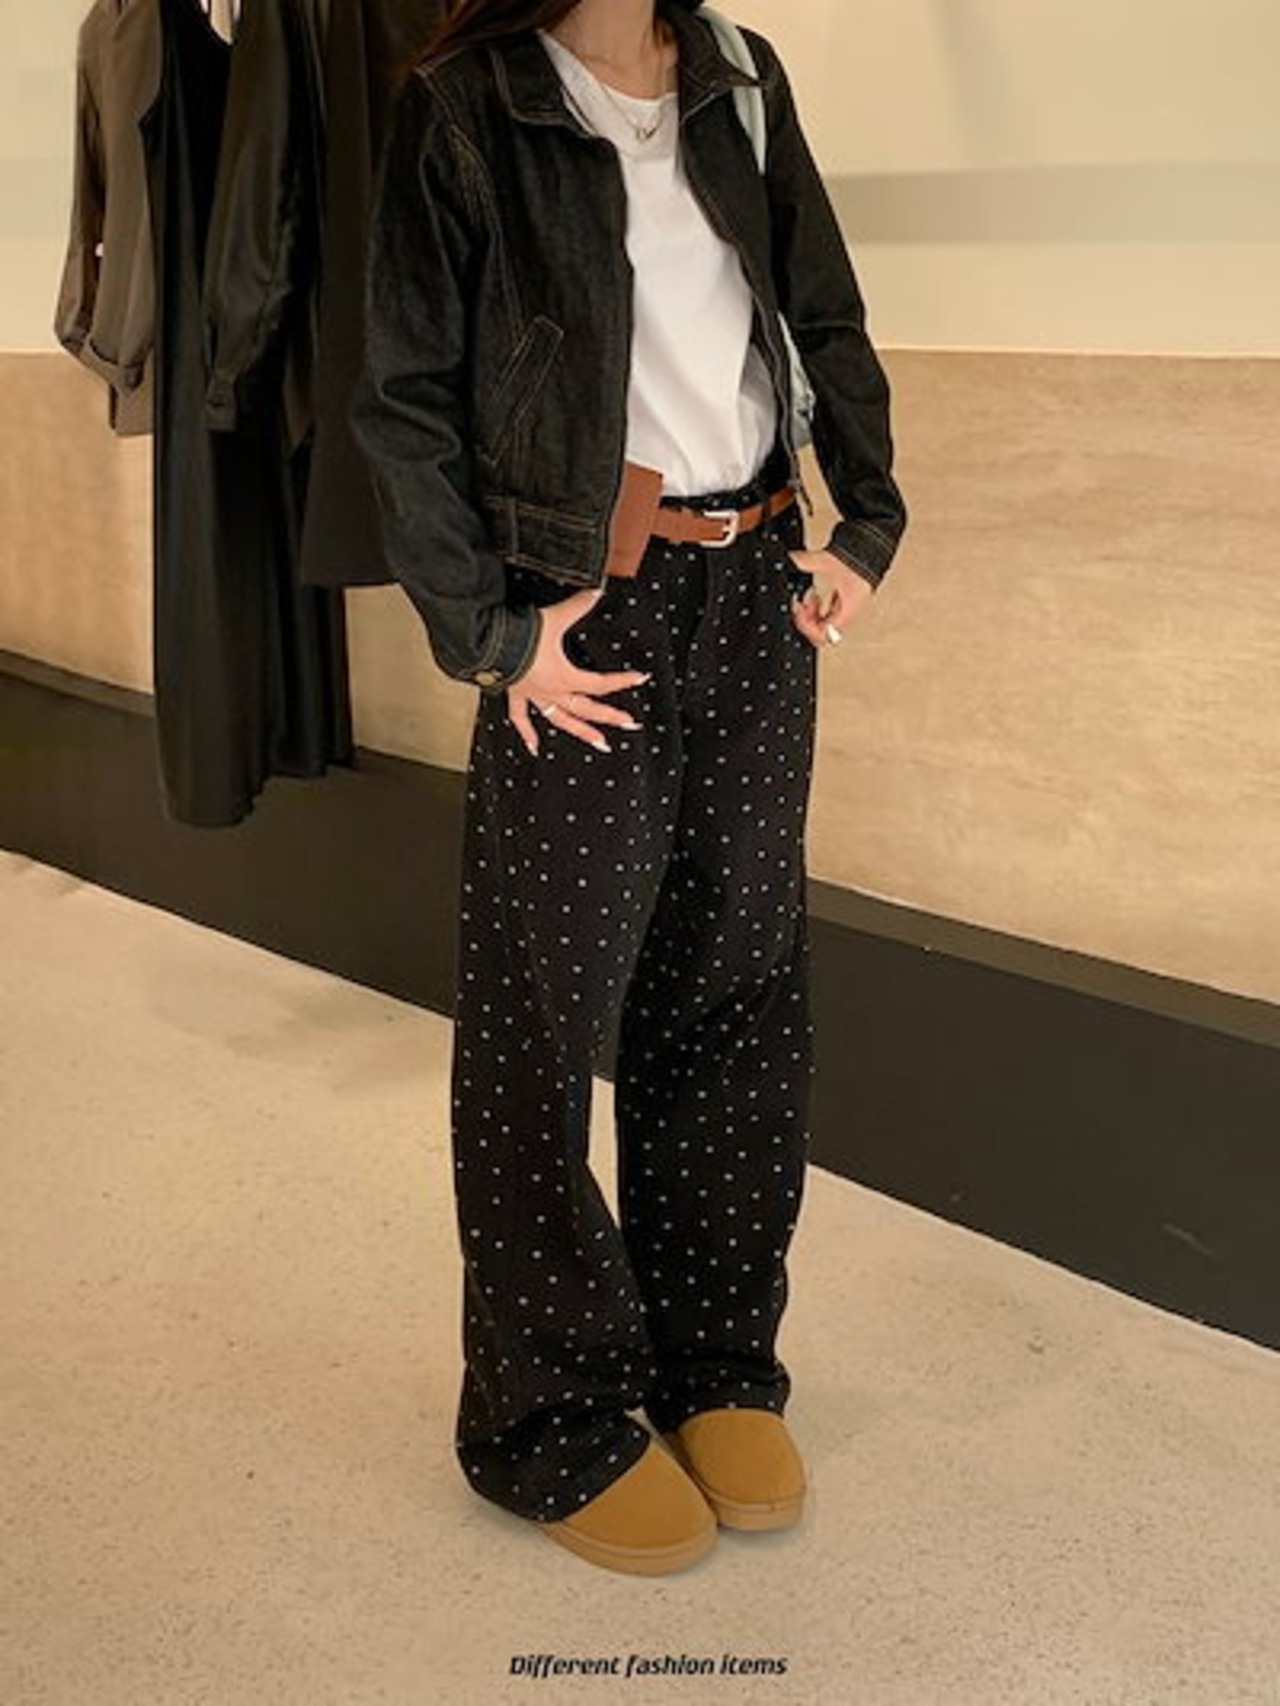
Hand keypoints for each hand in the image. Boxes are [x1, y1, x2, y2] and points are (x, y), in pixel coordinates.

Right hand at [506, 586, 650, 757]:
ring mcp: (534, 695)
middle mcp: (553, 691)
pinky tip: (535, 747)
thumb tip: (597, 589)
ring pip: (562, 720)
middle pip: (587, 709)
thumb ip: (578, 605)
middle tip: (630, 724)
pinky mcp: (517, 694)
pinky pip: (521, 718)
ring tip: (601, 744)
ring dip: (582, 733)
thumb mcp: (555, 618)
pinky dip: (528, 734)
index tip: (640, 679)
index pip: (600, 683)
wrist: (490, 645)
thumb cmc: (521, 635)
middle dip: (610, 716)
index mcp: (565, 676)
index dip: (622, 681)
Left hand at [786, 548, 874, 645]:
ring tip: (808, 598)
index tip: (799, 609)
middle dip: (808, 621)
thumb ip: (803, 561)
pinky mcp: (847, 599)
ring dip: (812, 615)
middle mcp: (849, 612)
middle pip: (824, 633)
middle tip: (800, 605)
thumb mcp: (825, 560)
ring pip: (826, 623)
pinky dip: (819, 607)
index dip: (807, 626)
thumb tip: (788, 560)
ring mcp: (848, 606)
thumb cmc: (859, 556)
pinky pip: (829, 612)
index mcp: (848, 610)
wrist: (875, 545)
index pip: (825, 635)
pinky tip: (815, 594)